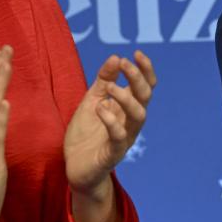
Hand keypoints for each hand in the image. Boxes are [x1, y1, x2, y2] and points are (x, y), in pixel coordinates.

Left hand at [63, 51, 156, 196]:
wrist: (76, 169)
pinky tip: (100, 109)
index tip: (136, 53)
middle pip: (145, 97)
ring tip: (109, 87)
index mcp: (127, 109)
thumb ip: (103, 81)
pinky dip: (111, 121)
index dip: (145, 70)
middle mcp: (130, 122)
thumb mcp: (91, 101)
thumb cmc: (86, 135)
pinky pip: (119, 137)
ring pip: (139, 116)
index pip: (145, 87)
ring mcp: (124, 139)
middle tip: (124, 64)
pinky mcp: (112, 154)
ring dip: (126, 98)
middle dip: (137, 78)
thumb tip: (116, 57)